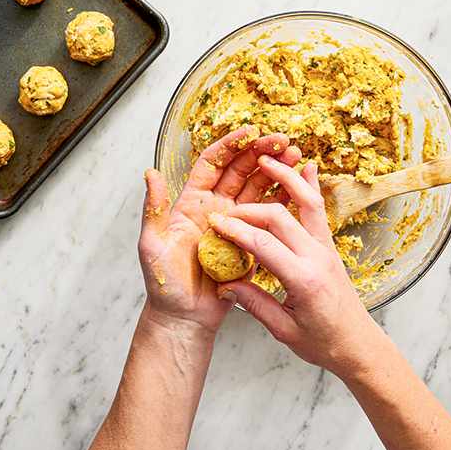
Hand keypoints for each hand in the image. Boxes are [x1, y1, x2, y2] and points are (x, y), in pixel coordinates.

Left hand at [138, 126, 300, 337]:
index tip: (250, 132)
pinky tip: (298, 190)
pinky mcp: (251, 244)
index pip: (212, 164)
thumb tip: (151, 173)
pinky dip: (284, 202)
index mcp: (192, 203)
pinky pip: (269, 219)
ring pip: (258, 191)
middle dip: (261, 152)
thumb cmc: (164, 284)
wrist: (185, 317)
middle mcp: (215, 209)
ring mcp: (235, 226)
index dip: (230, 146)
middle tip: (282, 140)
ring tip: (295, 156)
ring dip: (276, 172)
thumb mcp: (152, 244)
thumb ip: (153, 209)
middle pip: (240, 172)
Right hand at [207, 158, 383, 380]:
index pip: (263, 245)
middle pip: (280, 217)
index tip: (215, 225)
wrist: (358, 344)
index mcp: (304, 280)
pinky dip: (309, 187)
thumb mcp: (284, 330)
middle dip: (249, 209)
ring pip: (307, 203)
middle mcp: (318, 259)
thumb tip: (226, 284)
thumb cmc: (323, 343)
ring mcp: (328, 250)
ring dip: (286, 178)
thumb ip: (254, 304)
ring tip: (265, 159)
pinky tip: (304, 167)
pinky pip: (319, 211)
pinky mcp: (330, 248)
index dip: (236, 231)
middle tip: (225, 210)